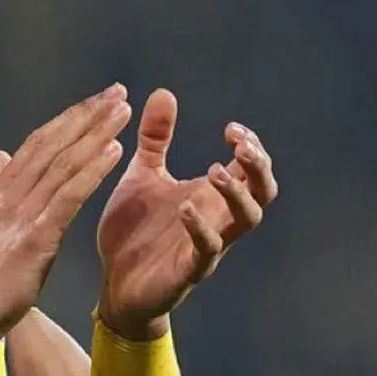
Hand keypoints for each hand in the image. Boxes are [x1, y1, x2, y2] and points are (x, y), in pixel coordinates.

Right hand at [0, 84, 131, 349]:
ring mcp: (21, 215)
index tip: (94, 103)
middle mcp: (8, 195)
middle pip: (52, 144)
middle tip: (117, 91)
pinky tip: (115, 151)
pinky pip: (69, 196)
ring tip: (123, 110)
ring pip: (63, 163)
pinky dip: (92, 170)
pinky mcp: (34, 239)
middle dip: (86, 116)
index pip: (36, 145)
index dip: (67, 121)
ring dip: (95, 133)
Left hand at [96, 89, 277, 338]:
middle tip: (241, 145)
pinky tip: (185, 209)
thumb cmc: (134, 230)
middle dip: (259, 166)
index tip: (232, 128)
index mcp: (209, 196)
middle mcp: (217, 218)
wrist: (113, 283)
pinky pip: (205, 252)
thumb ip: (155, 138)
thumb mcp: (142, 175)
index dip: (251, 146)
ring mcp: (207, 246)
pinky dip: (201, 230)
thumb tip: (163, 92)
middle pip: (263, 191)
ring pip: (246, 221)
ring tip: (216, 171)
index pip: (251, 168)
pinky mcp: (187, 270)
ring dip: (236, 194)